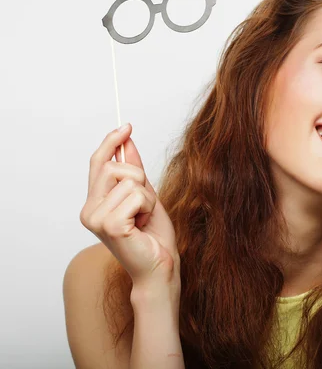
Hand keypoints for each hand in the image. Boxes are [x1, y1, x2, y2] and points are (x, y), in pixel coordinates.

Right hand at [79, 123, 179, 287]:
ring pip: (129, 179)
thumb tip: (127, 141)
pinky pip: (137, 194)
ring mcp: (96, 218)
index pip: (98, 163)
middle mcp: (89, 210)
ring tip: (144, 217)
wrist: (160, 266)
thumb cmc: (153, 236)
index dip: (111, 142)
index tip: (126, 126)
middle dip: (139, 177)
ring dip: (147, 196)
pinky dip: (148, 206)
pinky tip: (143, 224)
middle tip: (144, 204)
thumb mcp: (146, 195)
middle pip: (114, 166)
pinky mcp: (109, 225)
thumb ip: (134, 170)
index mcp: (94, 203)